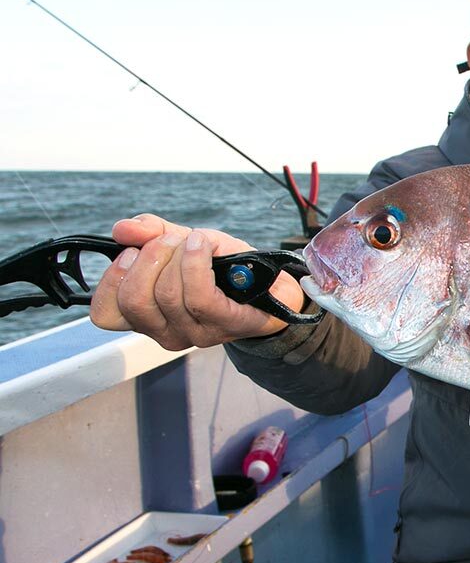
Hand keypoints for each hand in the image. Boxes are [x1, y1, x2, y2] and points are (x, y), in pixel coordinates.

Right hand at [89, 214, 305, 349]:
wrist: (271, 284)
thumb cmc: (222, 268)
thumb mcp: (182, 243)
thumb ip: (150, 234)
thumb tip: (122, 229)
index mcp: (147, 317)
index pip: (105, 315)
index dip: (112, 279)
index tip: (130, 252)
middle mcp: (166, 333)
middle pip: (135, 301)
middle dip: (148, 259)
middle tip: (168, 240)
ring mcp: (195, 334)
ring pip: (167, 295)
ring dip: (178, 256)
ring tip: (195, 240)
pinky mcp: (225, 325)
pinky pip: (199, 296)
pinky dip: (196, 262)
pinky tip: (204, 244)